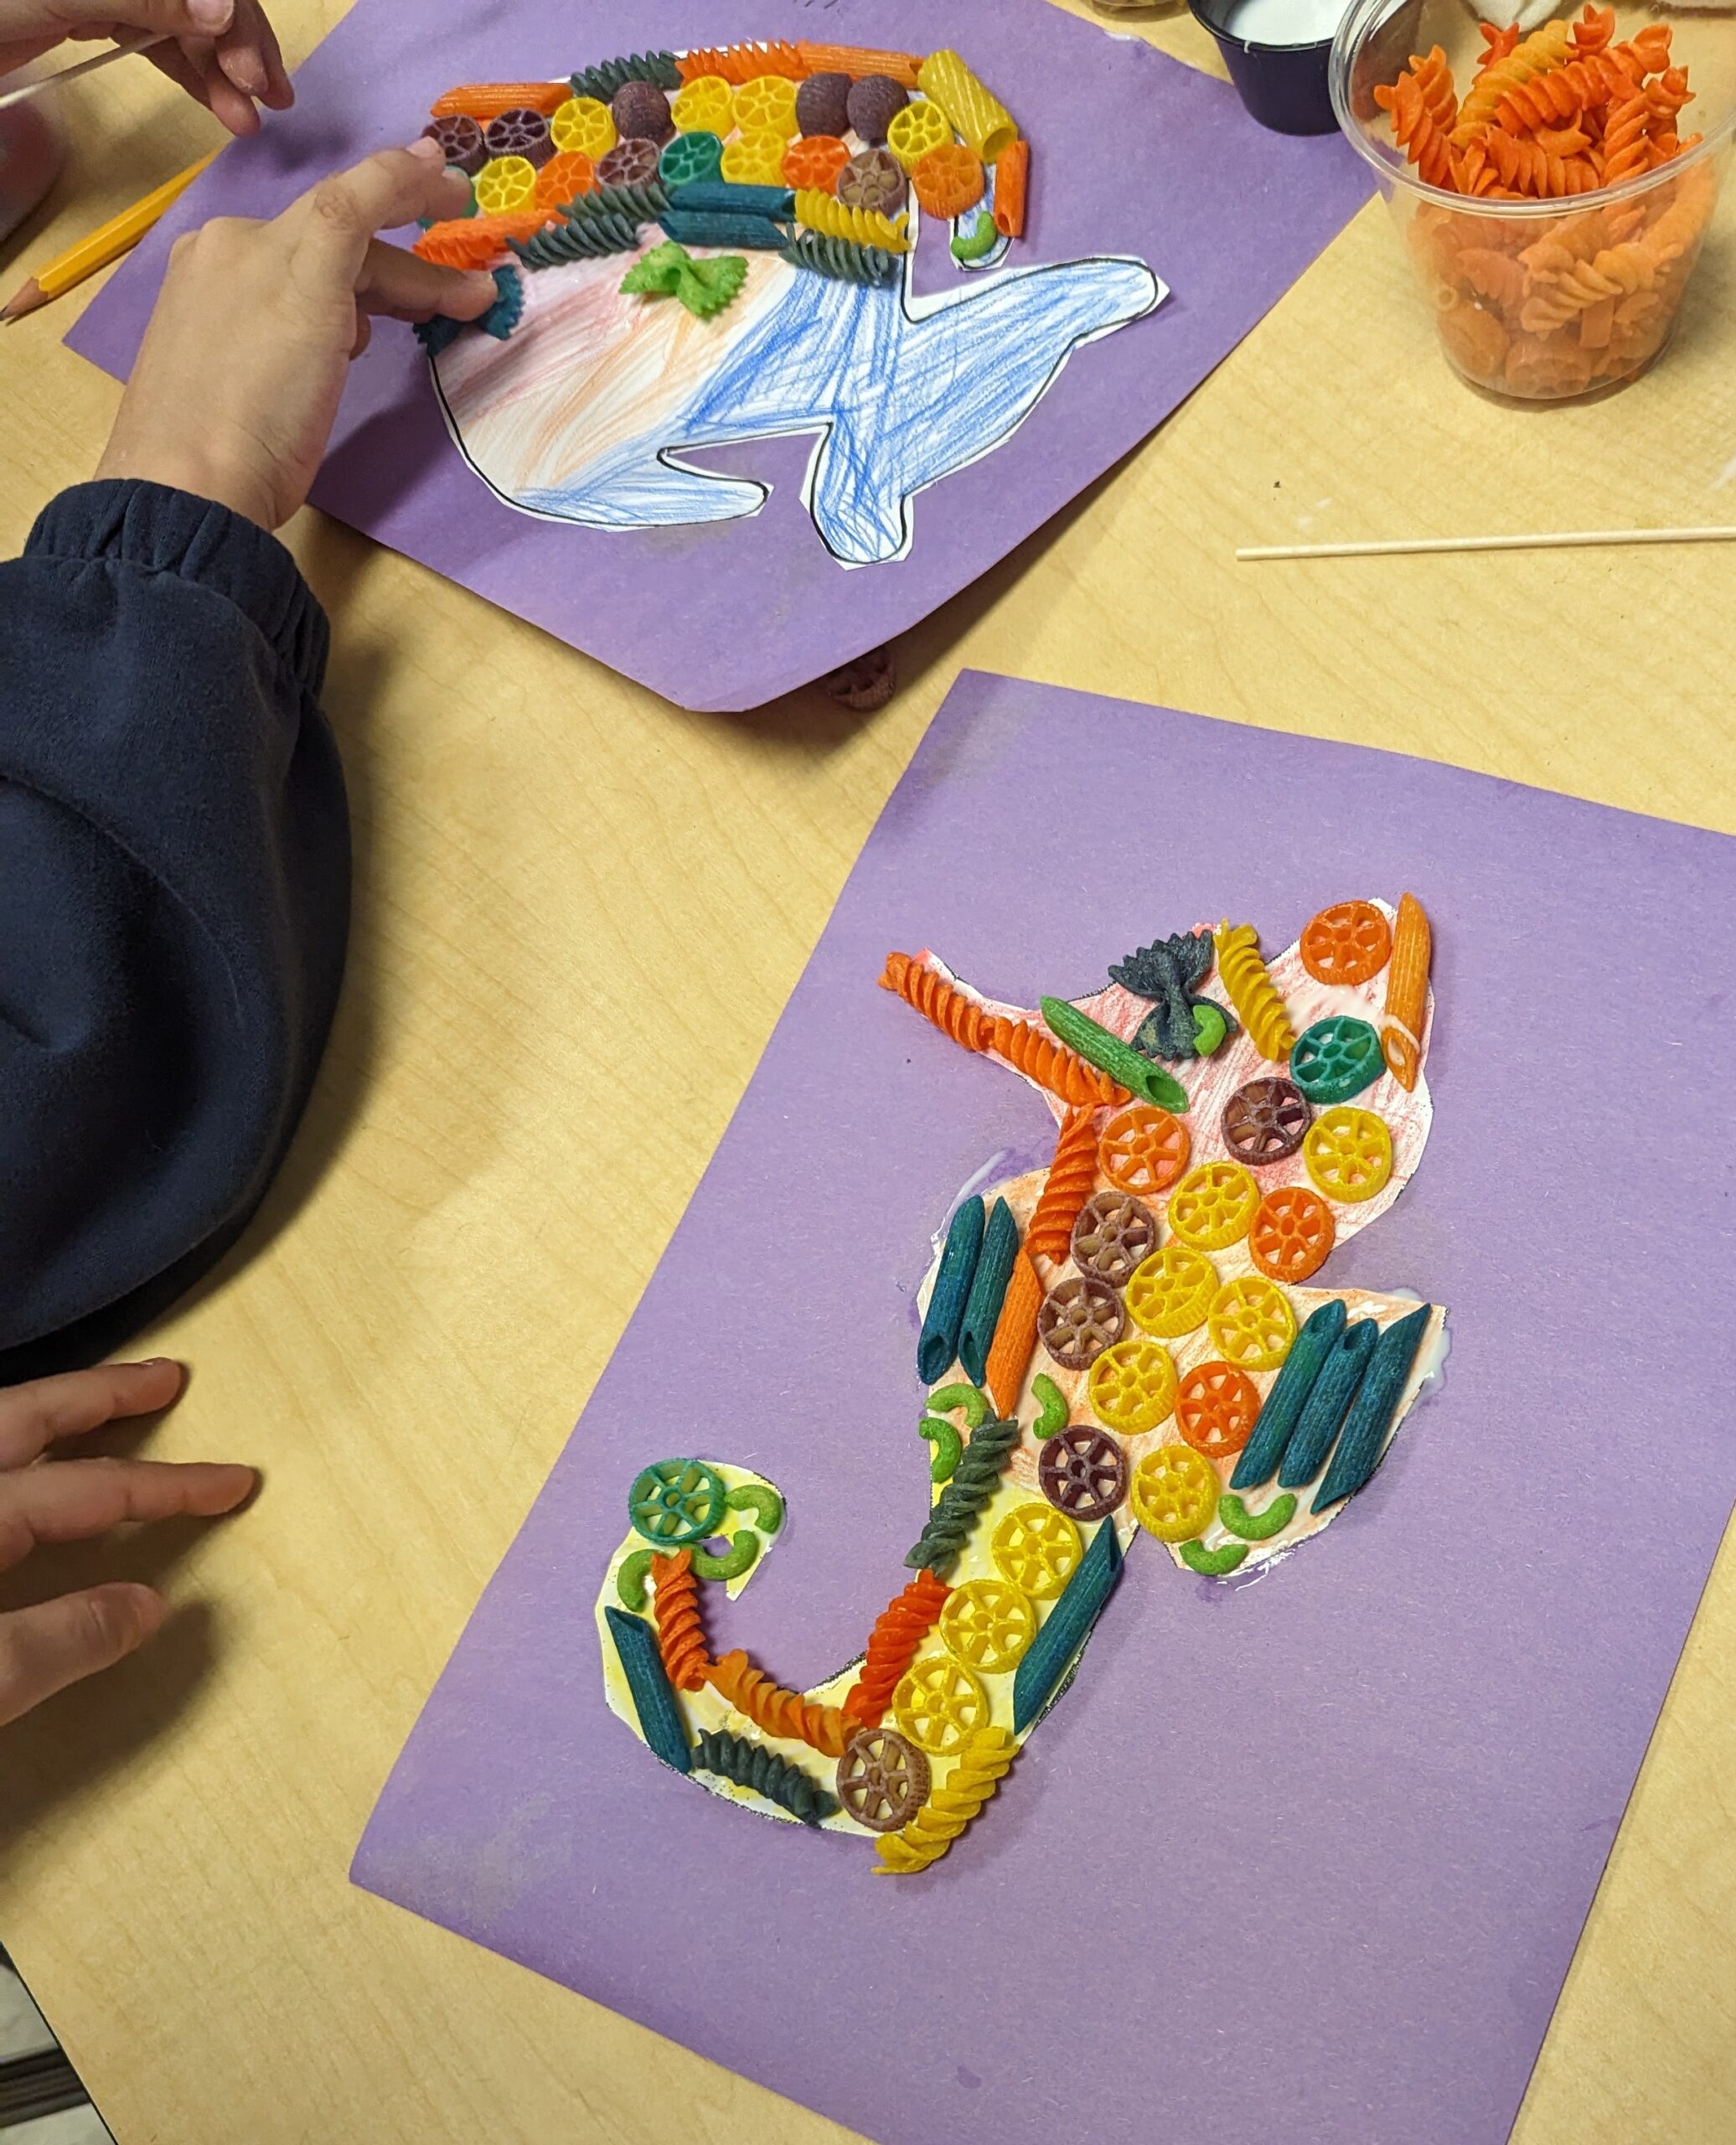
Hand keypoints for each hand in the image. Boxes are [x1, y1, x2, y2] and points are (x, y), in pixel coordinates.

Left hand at [0, 0, 292, 136]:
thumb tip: (224, 11)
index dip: (235, 17)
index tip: (252, 70)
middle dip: (241, 45)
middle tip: (270, 100)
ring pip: (186, 23)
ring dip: (222, 71)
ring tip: (247, 119)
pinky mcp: (95, 12)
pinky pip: (159, 40)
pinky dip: (191, 73)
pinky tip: (218, 103)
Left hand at [0, 1359, 252, 1728]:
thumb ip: (64, 1640)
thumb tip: (148, 1608)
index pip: (93, 1487)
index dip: (170, 1485)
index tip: (236, 1482)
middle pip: (26, 1419)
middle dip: (101, 1393)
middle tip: (166, 1376)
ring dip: (49, 1411)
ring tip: (96, 1402)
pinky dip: (12, 1449)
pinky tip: (21, 1471)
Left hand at [94, 140, 499, 529]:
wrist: (193, 493)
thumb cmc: (259, 397)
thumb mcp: (311, 289)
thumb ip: (358, 210)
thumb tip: (417, 153)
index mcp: (241, 239)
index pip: (343, 203)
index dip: (406, 194)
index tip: (461, 195)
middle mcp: (224, 264)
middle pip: (336, 251)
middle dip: (411, 270)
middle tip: (476, 296)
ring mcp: (217, 316)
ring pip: (317, 287)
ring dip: (380, 299)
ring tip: (431, 325)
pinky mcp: (220, 368)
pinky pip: (291, 324)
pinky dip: (336, 326)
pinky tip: (353, 352)